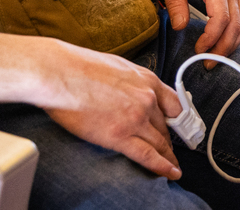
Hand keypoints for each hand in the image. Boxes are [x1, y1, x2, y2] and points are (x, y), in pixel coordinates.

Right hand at [38, 40, 185, 178]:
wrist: (59, 73)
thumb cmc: (79, 67)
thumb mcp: (119, 67)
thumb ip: (132, 82)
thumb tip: (132, 92)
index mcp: (147, 80)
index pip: (175, 104)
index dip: (179, 121)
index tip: (180, 129)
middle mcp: (147, 99)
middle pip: (166, 126)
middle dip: (170, 140)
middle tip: (171, 150)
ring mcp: (135, 118)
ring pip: (160, 142)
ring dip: (168, 156)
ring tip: (172, 166)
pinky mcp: (120, 136)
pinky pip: (147, 155)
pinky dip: (161, 166)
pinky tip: (169, 172)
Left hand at [154, 0, 239, 67]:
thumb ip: (176, 4)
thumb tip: (180, 27)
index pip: (221, 18)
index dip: (211, 38)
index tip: (199, 49)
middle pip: (236, 24)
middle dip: (223, 47)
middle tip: (208, 62)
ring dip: (231, 43)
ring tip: (215, 57)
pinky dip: (234, 33)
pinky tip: (222, 43)